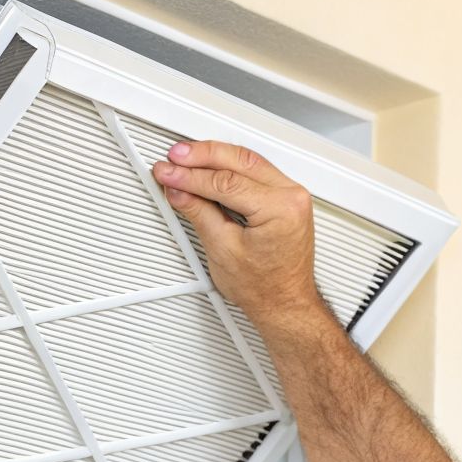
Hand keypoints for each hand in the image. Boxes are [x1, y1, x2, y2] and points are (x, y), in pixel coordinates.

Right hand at [152, 141, 327, 327]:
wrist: (285, 304)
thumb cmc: (265, 289)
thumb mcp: (223, 249)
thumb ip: (198, 212)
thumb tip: (179, 190)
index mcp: (281, 209)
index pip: (226, 181)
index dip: (191, 176)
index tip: (169, 174)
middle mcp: (293, 196)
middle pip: (239, 160)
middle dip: (202, 156)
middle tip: (174, 157)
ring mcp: (293, 195)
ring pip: (248, 160)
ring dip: (215, 156)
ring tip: (185, 158)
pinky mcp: (287, 198)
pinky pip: (256, 171)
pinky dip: (230, 167)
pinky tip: (208, 168)